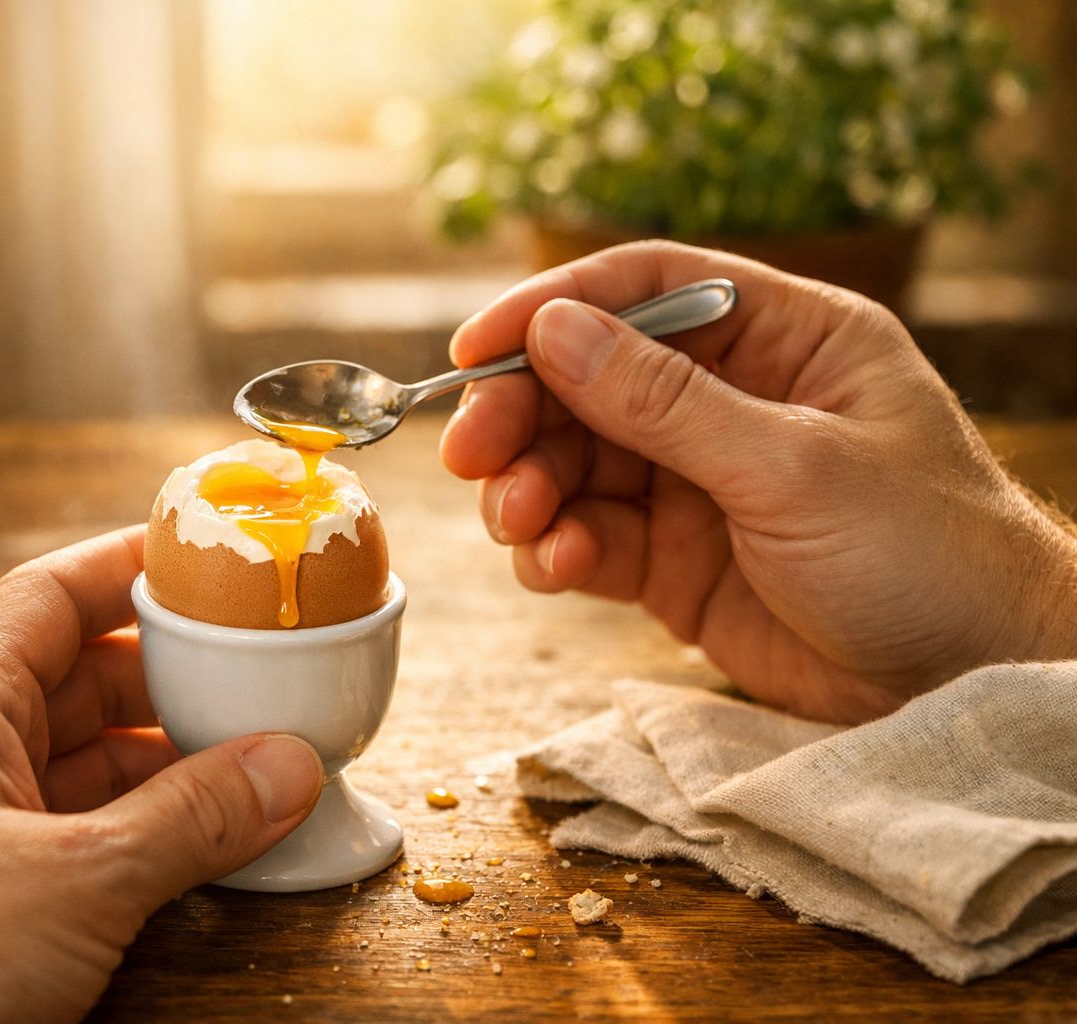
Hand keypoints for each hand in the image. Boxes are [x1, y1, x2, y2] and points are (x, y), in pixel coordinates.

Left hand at [0, 527, 322, 1022]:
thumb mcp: (70, 882)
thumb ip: (188, 822)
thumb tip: (282, 770)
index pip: (56, 592)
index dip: (136, 567)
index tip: (206, 560)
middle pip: (69, 679)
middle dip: (164, 682)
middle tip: (250, 683)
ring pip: (57, 761)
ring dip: (143, 767)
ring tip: (232, 771)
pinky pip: (38, 827)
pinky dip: (106, 828)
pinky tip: (164, 846)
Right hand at [441, 240, 1076, 723]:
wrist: (972, 688)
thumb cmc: (930, 555)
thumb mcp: (792, 466)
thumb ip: (664, 403)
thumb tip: (552, 328)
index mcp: (783, 339)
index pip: (647, 288)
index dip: (552, 306)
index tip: (476, 346)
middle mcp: (731, 401)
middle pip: (590, 379)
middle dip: (523, 414)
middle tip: (471, 454)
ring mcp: (699, 483)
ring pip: (577, 462)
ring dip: (530, 488)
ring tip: (518, 523)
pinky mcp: (677, 561)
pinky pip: (591, 538)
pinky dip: (557, 549)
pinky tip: (553, 566)